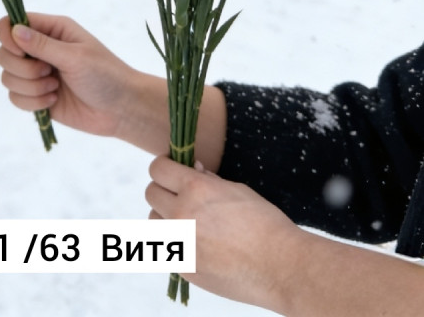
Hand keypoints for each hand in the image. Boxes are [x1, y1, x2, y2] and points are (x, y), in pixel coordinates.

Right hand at [0, 13, 166, 149]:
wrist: (121, 109)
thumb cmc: (105, 75)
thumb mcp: (75, 57)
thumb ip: (43, 45)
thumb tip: (14, 30)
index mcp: (51, 30)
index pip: (11, 23)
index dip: (7, 37)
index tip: (20, 51)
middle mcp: (40, 49)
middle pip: (4, 53)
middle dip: (22, 68)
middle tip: (48, 71)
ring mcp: (37, 73)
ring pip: (7, 78)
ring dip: (30, 87)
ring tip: (54, 88)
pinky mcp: (36, 96)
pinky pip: (15, 98)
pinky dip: (31, 103)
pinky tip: (53, 101)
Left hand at [146, 156, 298, 310]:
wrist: (280, 266)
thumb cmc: (264, 223)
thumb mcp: (236, 190)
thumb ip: (208, 180)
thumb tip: (193, 170)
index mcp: (195, 189)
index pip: (158, 169)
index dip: (164, 165)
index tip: (171, 168)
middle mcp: (181, 213)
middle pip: (151, 193)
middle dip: (164, 189)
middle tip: (180, 193)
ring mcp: (180, 242)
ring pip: (154, 221)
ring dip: (165, 217)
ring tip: (188, 220)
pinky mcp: (183, 266)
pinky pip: (167, 248)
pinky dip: (176, 242)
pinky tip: (197, 243)